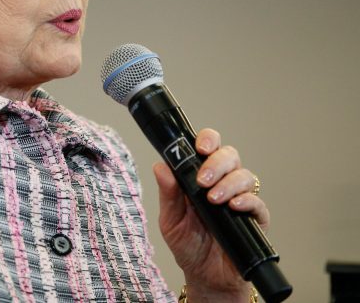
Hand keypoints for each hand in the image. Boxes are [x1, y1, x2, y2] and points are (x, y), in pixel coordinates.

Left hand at [153, 128, 269, 301]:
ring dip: (228, 183)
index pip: (208, 148)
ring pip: (244, 175)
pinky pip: (258, 202)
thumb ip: (168, 194)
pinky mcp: (255, 219)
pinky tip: (234, 206)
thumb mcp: (170, 220)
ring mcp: (240, 199)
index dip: (207, 140)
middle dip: (217, 162)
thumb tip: (161, 166)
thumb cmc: (188, 246)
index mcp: (200, 177)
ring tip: (213, 199)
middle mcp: (222, 183)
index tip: (199, 148)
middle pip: (229, 155)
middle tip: (203, 179)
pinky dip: (247, 200)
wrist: (205, 277)